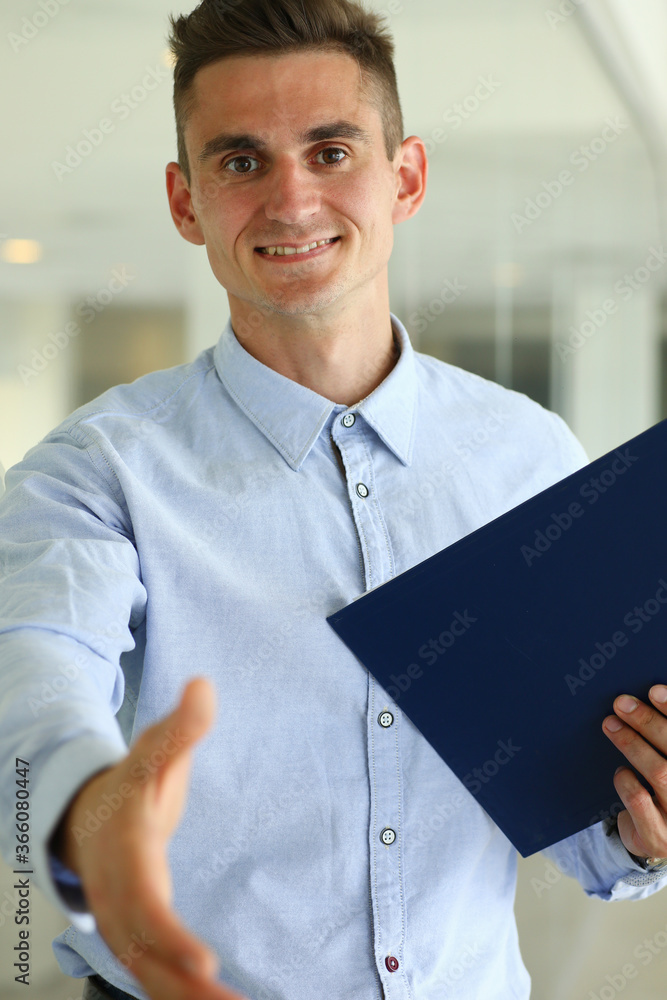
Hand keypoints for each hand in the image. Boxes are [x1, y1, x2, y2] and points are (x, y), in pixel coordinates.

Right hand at [50, 677, 248, 999]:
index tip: (204, 963)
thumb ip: (182, 727)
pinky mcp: (135, 936)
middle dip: (185, 989)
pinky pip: (156, 974)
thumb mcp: (155, 751)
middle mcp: (121, 897)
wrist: (87, 815)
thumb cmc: (128, 784)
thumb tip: (205, 685)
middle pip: (149, 954)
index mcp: (127, 855)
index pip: (147, 903)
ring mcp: (124, 922)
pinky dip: (182, 996)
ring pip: (151, 974)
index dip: (172, 936)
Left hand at [602, 685, 666, 860]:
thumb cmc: (663, 791)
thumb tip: (640, 699)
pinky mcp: (659, 836)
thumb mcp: (665, 760)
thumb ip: (659, 739)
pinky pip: (640, 801)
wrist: (659, 842)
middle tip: (621, 703)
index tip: (653, 690)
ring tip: (610, 725)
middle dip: (647, 722)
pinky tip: (620, 772)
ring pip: (660, 773)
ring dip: (632, 745)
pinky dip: (626, 781)